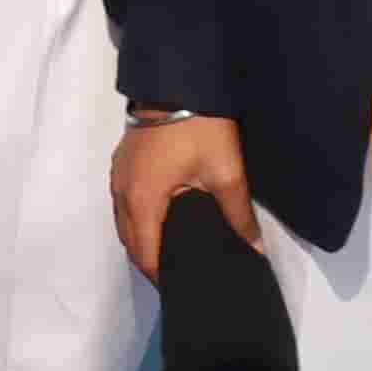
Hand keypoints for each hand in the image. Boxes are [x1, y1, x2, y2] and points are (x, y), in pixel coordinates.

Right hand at [110, 113, 257, 279]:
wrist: (176, 81)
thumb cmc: (199, 130)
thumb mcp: (226, 172)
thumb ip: (238, 215)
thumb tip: (254, 249)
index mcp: (142, 201)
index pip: (145, 253)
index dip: (161, 276)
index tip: (181, 289)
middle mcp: (121, 192)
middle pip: (129, 241)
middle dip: (149, 261)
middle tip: (180, 274)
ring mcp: (118, 175)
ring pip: (123, 222)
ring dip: (141, 240)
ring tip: (172, 251)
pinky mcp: (122, 162)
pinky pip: (124, 203)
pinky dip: (138, 219)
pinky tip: (162, 219)